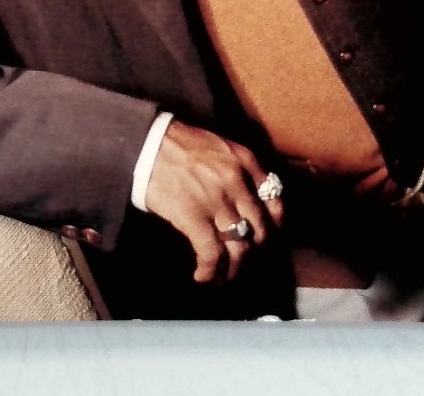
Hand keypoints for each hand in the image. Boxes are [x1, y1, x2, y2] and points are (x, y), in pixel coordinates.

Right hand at [142, 120, 284, 282]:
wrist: (148, 144)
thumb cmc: (181, 144)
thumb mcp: (221, 148)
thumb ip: (239, 170)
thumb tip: (247, 201)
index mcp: (246, 162)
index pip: (275, 202)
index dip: (273, 227)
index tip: (263, 238)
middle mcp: (238, 183)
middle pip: (260, 230)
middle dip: (254, 253)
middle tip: (242, 262)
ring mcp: (217, 201)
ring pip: (240, 248)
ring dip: (233, 269)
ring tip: (223, 278)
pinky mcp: (193, 216)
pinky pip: (212, 253)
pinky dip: (210, 271)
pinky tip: (202, 276)